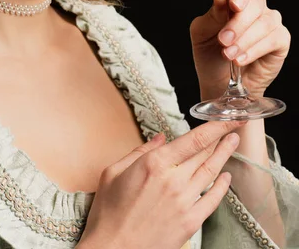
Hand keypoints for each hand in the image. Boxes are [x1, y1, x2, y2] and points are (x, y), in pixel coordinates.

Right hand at [78, 119, 246, 248]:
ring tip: (233, 142)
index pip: (195, 140)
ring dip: (225, 155)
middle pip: (205, 153)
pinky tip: (227, 177)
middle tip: (233, 126)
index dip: (216, 126)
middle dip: (222, 137)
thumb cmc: (108, 213)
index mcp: (155, 163)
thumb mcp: (113, 172)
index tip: (227, 118)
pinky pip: (212, 200)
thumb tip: (160, 138)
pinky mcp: (190, 223)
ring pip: (211, 173)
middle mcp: (174, 180)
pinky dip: (222, 187)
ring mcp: (185, 202)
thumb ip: (139, 151)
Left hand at [190, 0, 290, 99]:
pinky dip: (255, 50)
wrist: (219, 83)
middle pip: (255, 3)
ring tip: (228, 55)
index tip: (233, 5)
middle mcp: (255, 8)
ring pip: (264, 22)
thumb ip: (212, 14)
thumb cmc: (210, 54)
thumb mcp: (202, 33)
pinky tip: (241, 59)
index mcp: (235, 1)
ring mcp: (270, 23)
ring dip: (244, 40)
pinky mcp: (280, 41)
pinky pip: (273, 39)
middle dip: (238, 23)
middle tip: (223, 40)